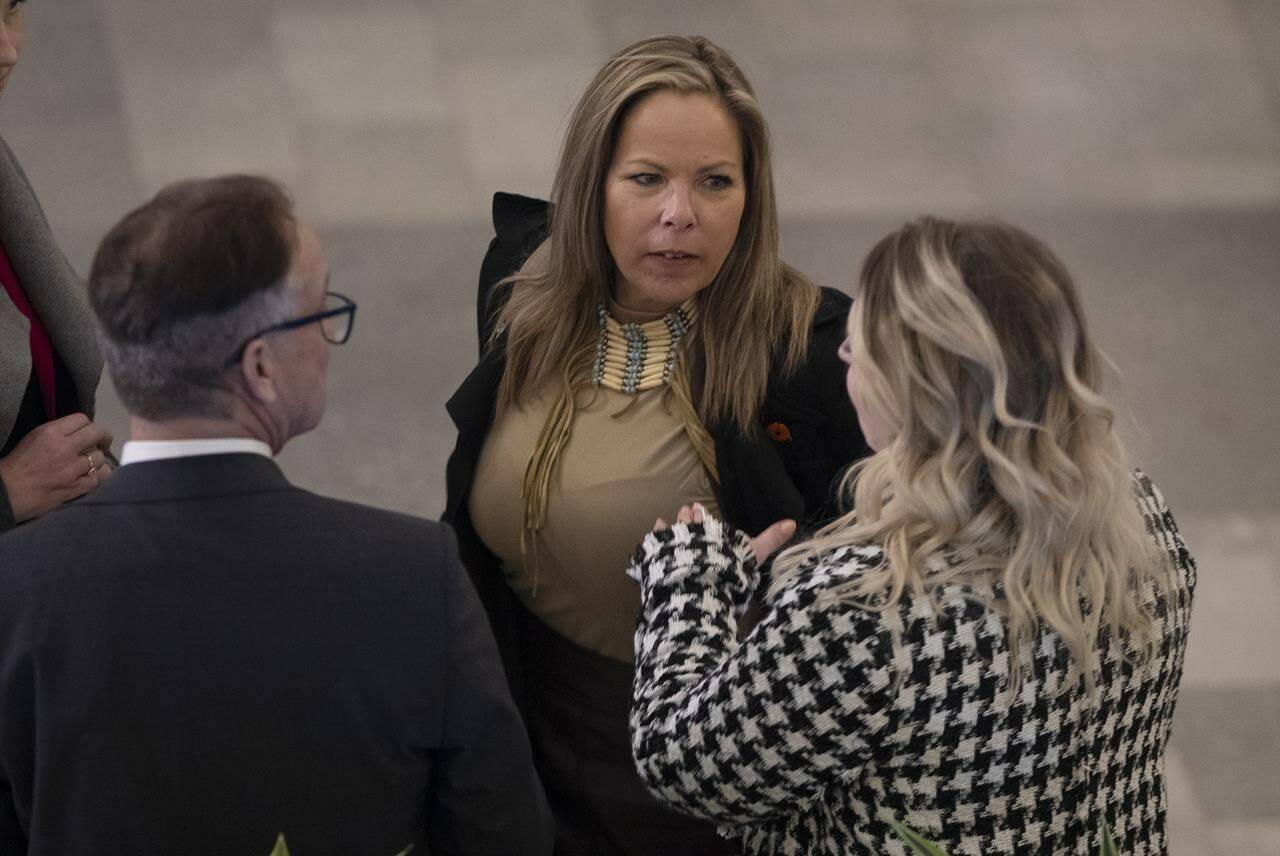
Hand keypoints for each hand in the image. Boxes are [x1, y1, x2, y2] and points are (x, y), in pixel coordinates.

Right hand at [0, 414, 113, 521]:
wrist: (6, 493)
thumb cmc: (16, 466)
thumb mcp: (33, 439)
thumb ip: (57, 433)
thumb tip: (81, 433)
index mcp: (50, 433)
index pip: (82, 419)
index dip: (89, 425)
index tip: (90, 432)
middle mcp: (63, 448)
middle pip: (98, 433)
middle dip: (104, 437)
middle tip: (103, 443)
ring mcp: (70, 469)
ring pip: (99, 458)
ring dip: (96, 461)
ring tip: (87, 465)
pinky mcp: (74, 488)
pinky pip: (97, 478)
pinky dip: (94, 478)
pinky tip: (86, 478)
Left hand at [655, 503, 796, 565]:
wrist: (696, 594)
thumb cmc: (727, 574)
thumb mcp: (752, 556)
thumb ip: (770, 540)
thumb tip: (791, 522)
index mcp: (709, 532)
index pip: (705, 520)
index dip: (702, 516)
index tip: (698, 509)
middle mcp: (689, 535)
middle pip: (687, 523)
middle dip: (687, 518)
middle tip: (685, 510)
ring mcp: (671, 546)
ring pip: (671, 531)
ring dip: (672, 525)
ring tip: (668, 520)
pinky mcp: (658, 559)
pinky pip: (654, 543)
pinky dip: (655, 535)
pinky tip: (654, 530)